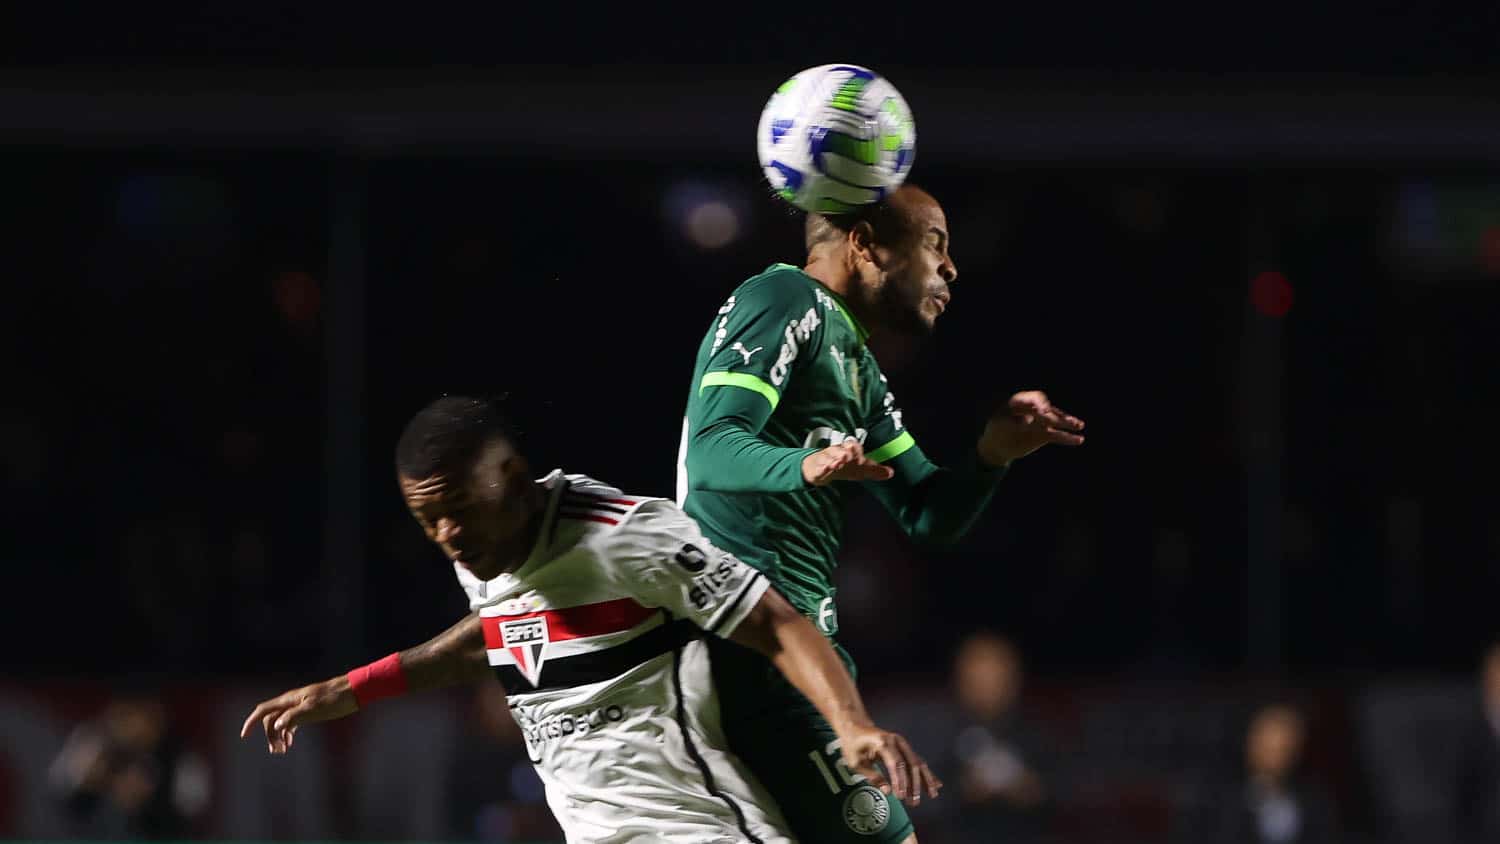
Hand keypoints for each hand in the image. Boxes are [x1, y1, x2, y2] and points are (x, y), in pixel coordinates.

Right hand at [239, 678, 356, 753]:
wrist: (354, 691)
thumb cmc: (335, 699)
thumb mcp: (314, 709)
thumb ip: (293, 717)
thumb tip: (275, 727)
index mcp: (290, 700)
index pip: (264, 710)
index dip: (251, 722)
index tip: (244, 736)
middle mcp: (292, 702)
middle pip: (271, 719)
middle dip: (269, 736)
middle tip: (278, 752)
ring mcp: (300, 706)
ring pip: (281, 722)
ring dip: (278, 736)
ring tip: (283, 751)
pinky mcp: (309, 710)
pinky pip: (291, 722)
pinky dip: (288, 733)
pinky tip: (290, 742)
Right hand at [802, 440, 893, 485]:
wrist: (821, 468)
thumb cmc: (844, 466)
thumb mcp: (860, 470)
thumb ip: (875, 471)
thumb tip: (891, 473)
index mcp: (849, 451)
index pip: (854, 447)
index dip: (856, 450)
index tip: (860, 456)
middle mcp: (838, 452)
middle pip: (841, 450)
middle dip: (843, 453)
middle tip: (846, 457)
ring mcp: (827, 458)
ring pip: (829, 456)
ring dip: (832, 459)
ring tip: (835, 464)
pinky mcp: (818, 466)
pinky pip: (819, 466)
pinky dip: (821, 467)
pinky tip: (824, 469)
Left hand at [837, 723, 942, 804]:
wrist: (855, 726)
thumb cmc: (853, 744)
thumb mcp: (855, 762)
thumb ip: (872, 776)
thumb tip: (887, 791)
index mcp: (883, 742)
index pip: (896, 764)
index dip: (900, 781)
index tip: (900, 797)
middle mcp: (896, 741)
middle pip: (911, 763)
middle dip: (914, 785)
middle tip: (914, 803)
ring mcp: (902, 743)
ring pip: (918, 762)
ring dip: (925, 780)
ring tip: (932, 795)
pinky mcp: (904, 748)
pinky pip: (917, 761)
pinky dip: (926, 774)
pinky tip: (936, 785)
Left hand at [977, 390, 1084, 465]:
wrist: (997, 446)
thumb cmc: (995, 431)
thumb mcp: (999, 425)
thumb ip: (1012, 421)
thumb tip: (1027, 421)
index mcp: (1021, 401)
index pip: (1034, 398)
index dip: (1039, 403)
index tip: (1041, 411)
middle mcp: (1034, 409)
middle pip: (1048, 410)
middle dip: (1055, 415)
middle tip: (1060, 421)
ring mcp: (1040, 422)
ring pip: (1056, 421)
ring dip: (1067, 423)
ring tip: (1079, 425)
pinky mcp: (1044, 434)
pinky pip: (1057, 435)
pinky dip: (1067, 438)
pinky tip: (1079, 440)